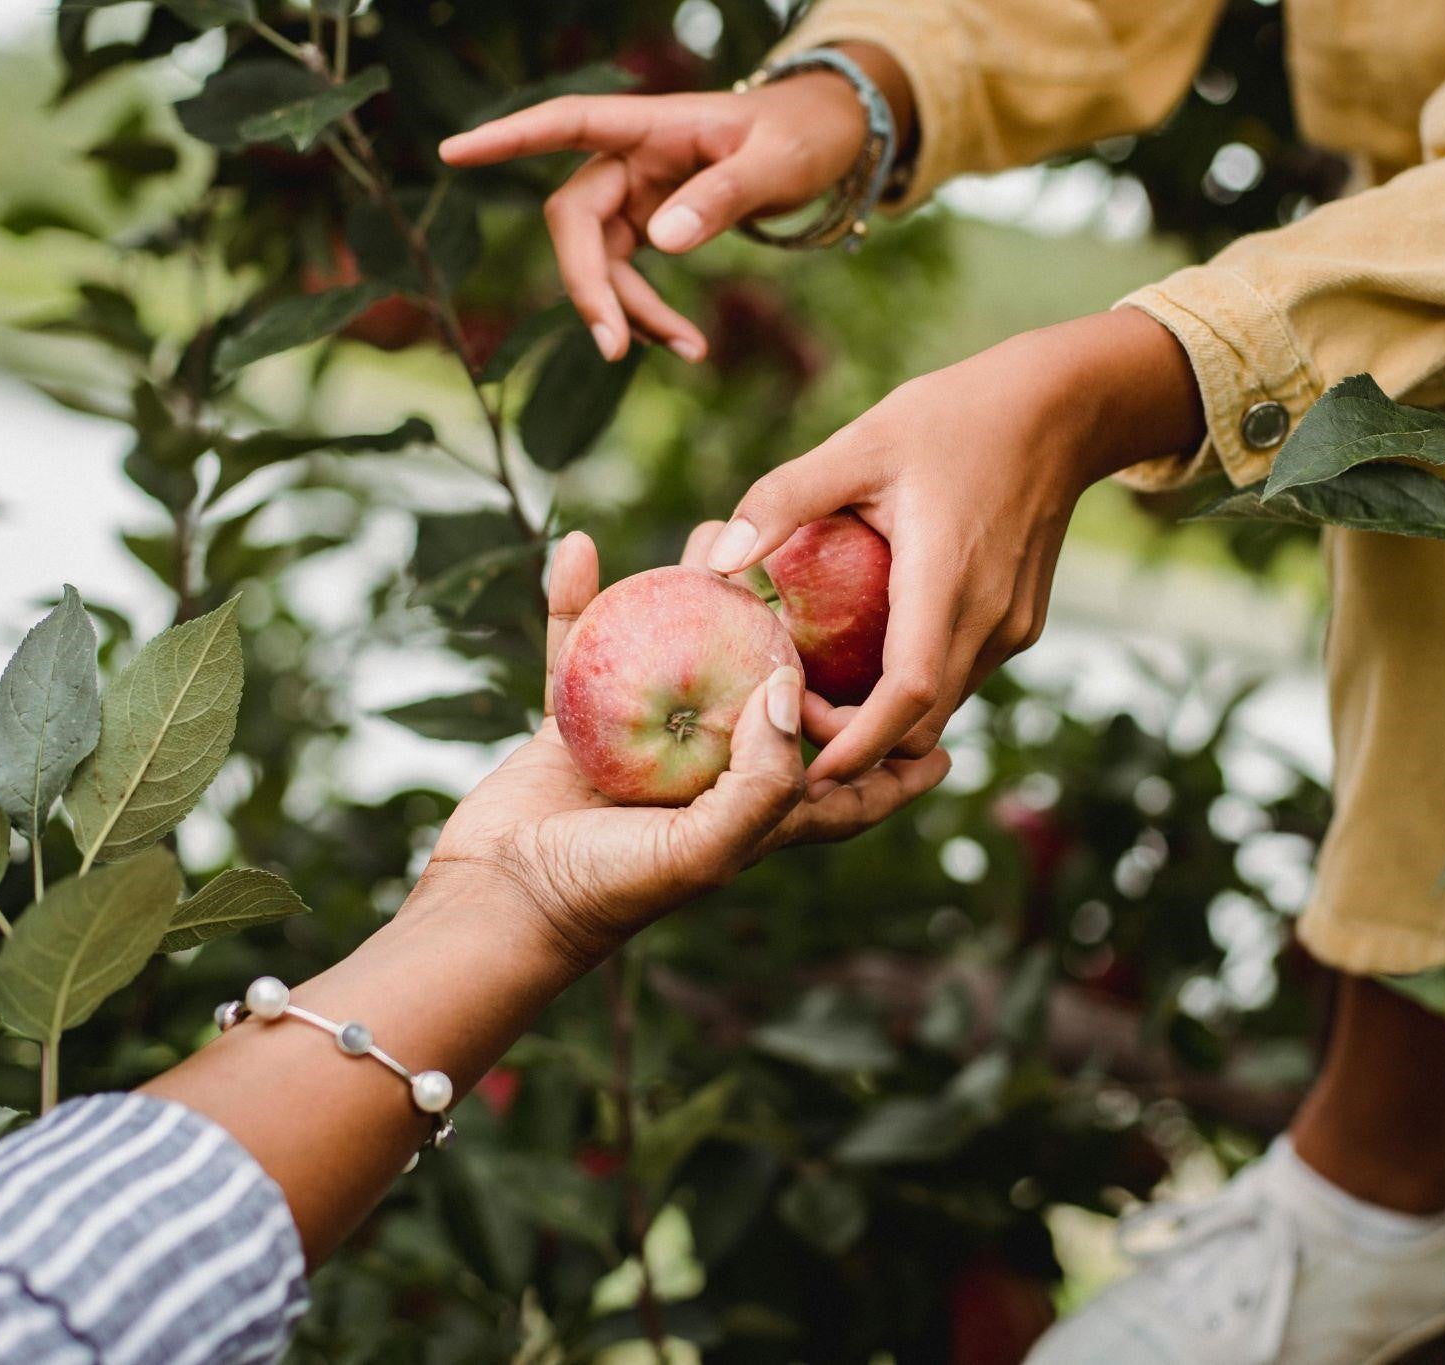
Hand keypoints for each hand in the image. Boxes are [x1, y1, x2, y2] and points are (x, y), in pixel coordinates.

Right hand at [426, 529, 949, 972]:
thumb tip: (794, 687)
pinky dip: (579, 600)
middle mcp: (706, 771)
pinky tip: (579, 548)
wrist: (498, 902)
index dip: (896, 771)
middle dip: (803, 644)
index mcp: (752, 812)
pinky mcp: (575, 721)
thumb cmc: (609, 890)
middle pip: (769, 697)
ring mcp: (640, 741)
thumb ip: (765, 780)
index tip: (946, 744)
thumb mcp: (706, 850)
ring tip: (715, 536)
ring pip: (681, 651)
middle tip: (833, 580)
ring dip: (696, 595)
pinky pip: (580, 646)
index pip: (843, 791)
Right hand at [437, 43, 912, 363]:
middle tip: (614, 347)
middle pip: (575, 219)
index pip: (566, 122)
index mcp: (650, 124)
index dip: (509, 138)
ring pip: (600, 258)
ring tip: (689, 350)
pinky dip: (651, 313)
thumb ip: (723, 196)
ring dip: (630, 311)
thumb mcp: (776, 164)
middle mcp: (631, 157)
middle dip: (588, 284)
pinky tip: (688, 346)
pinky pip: (630, 275)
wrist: (828, 141)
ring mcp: (637, 193)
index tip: (453, 153)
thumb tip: (663, 240)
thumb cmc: (802, 136)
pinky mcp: (650, 223)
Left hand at [705, 309, 1207, 786]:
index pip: (907, 696)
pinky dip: (915, 684)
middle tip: (792, 709)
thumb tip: (716, 559)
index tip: (803, 766)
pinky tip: (871, 649)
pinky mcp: (1022, 624)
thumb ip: (785, 499)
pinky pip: (963, 675)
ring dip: (887, 715)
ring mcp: (1012, 627)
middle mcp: (990, 619)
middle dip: (858, 741)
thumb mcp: (860, 443)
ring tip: (822, 683)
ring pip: (944, 705)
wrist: (1061, 408)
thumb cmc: (955, 416)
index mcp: (947, 579)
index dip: (856, 744)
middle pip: (922, 723)